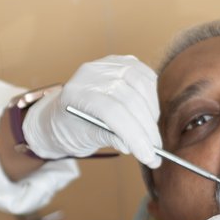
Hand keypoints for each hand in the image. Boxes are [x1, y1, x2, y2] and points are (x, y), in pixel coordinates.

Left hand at [21, 56, 161, 166]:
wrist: (64, 113)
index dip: (134, 135)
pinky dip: (152, 99)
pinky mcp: (122, 62)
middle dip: (147, 130)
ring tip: (150, 134)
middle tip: (155, 151)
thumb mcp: (84, 139)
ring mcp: (108, 64)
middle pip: (130, 100)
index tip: (148, 157)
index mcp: (76, 93)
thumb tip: (132, 144)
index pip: (112, 111)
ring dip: (151, 114)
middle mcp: (91, 74)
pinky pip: (147, 77)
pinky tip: (149, 115)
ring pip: (142, 87)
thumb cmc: (72, 128)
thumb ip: (108, 138)